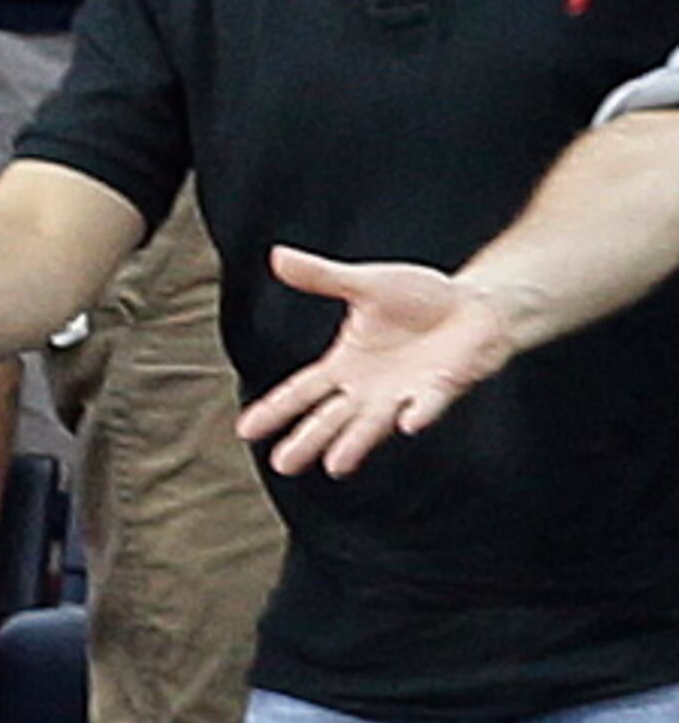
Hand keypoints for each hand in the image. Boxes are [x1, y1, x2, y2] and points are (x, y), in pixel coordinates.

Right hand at [234, 246, 517, 474]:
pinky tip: (408, 422)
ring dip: (355, 443)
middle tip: (283, 464)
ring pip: (372, 423)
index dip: (275, 409)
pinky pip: (426, 403)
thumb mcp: (365, 283)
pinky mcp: (439, 388)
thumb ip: (322, 277)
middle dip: (308, 440)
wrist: (475, 306)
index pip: (302, 391)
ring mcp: (402, 393)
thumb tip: (277, 257)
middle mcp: (368, 389)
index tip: (246, 430)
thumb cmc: (421, 299)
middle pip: (331, 418)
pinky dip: (419, 412)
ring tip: (335, 465)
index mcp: (345, 366)